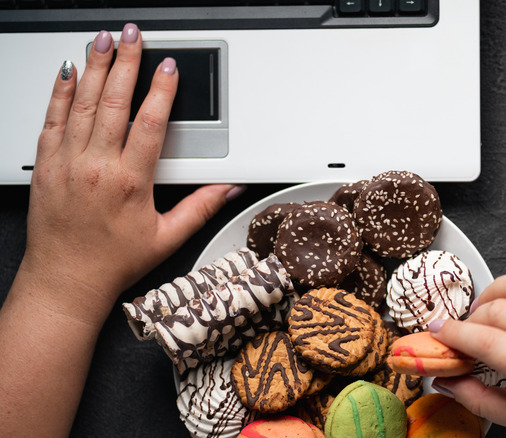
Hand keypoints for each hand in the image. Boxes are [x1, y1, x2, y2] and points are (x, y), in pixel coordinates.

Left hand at [19, 24, 240, 325]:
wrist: (65, 281)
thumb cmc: (113, 262)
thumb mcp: (167, 237)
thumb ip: (202, 208)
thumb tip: (229, 188)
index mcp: (130, 181)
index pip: (150, 122)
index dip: (161, 90)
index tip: (168, 67)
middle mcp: (96, 167)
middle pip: (113, 101)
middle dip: (126, 63)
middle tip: (133, 36)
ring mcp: (67, 163)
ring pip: (81, 103)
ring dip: (94, 68)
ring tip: (104, 41)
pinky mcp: (46, 166)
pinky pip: (52, 120)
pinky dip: (60, 93)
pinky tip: (68, 73)